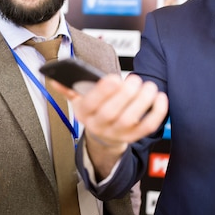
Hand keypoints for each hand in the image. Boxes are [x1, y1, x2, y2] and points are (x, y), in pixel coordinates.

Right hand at [52, 73, 167, 178]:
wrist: (104, 135)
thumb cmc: (94, 110)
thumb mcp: (78, 100)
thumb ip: (69, 88)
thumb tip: (54, 78)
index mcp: (84, 114)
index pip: (90, 104)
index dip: (102, 92)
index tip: (114, 78)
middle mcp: (99, 126)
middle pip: (112, 113)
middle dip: (125, 94)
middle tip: (135, 79)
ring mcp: (118, 133)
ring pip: (130, 120)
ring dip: (142, 101)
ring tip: (149, 86)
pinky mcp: (134, 136)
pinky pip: (148, 127)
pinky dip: (157, 112)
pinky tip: (160, 97)